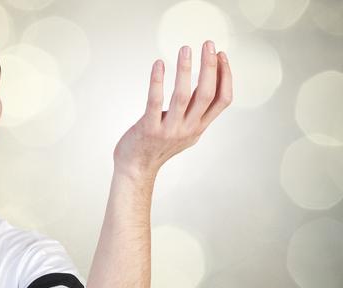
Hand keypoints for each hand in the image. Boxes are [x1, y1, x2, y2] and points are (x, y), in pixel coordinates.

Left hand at [113, 40, 232, 179]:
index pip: (223, 100)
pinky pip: (155, 101)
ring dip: (186, 70)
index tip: (221, 55)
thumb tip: (206, 83)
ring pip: (183, 96)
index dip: (225, 76)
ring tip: (185, 49)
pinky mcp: (149, 129)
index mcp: (199, 127)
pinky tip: (159, 64)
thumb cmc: (157, 147)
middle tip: (208, 44)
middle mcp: (188, 129)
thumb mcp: (184, 132)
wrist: (135, 169)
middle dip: (210, 66)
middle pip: (207, 93)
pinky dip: (157, 81)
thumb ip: (195, 113)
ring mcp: (169, 130)